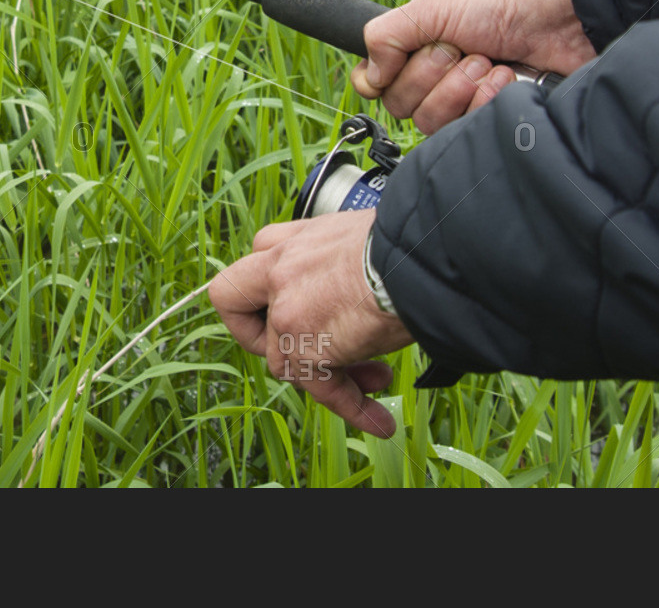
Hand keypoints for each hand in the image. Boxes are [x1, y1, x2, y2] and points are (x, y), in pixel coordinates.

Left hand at [208, 209, 412, 436]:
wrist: (423, 258)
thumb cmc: (409, 245)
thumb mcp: (362, 239)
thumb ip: (340, 263)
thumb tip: (357, 285)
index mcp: (293, 239)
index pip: (259, 264)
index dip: (275, 293)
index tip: (304, 308)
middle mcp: (280, 268)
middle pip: (234, 303)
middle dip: (262, 335)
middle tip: (306, 354)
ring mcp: (285, 308)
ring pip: (283, 359)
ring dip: (329, 377)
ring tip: (378, 379)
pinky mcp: (302, 345)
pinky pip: (319, 387)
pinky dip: (350, 406)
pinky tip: (377, 419)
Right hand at [351, 0, 595, 133]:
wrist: (561, 21)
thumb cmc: (501, 5)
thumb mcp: (434, 7)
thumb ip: (386, 35)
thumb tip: (369, 77)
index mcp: (413, 51)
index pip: (372, 84)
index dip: (382, 78)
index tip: (402, 59)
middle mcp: (432, 80)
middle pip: (400, 105)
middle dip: (432, 74)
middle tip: (461, 49)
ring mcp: (460, 103)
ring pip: (430, 122)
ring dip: (461, 87)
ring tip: (488, 62)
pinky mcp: (487, 120)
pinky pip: (465, 129)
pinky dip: (486, 100)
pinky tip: (506, 78)